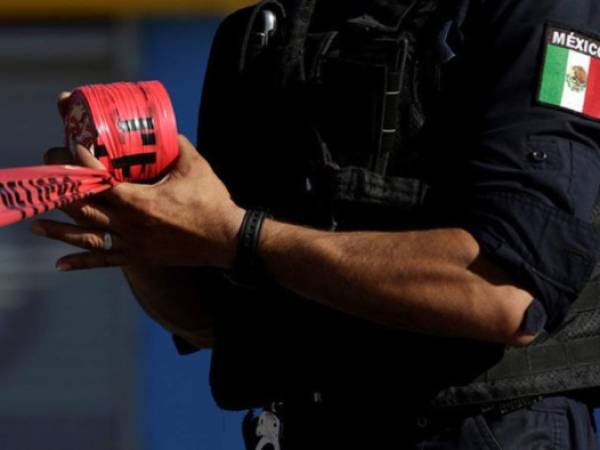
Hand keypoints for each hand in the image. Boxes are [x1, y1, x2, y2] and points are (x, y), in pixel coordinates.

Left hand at [33, 134, 244, 270]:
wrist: (227, 239)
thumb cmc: (212, 202)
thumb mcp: (196, 166)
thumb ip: (176, 145)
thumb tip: (164, 131)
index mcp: (143, 201)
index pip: (101, 181)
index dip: (83, 164)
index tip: (72, 149)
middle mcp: (132, 225)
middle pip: (86, 208)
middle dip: (63, 192)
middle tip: (47, 179)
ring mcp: (134, 244)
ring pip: (88, 236)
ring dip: (60, 230)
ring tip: (35, 225)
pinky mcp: (140, 257)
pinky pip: (105, 261)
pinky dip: (81, 263)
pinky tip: (59, 265)